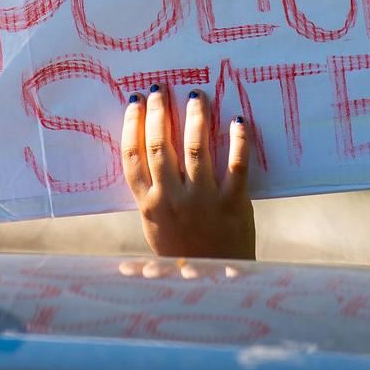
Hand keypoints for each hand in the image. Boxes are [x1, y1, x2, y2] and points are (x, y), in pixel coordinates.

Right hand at [122, 85, 255, 259]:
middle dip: (159, 112)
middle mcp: (173, 199)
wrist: (214, 280)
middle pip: (160, 146)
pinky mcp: (233, 203)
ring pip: (196, 148)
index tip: (135, 102)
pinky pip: (237, 165)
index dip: (131, 125)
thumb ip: (149, 193)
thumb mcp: (154, 225)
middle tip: (161, 89)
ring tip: (196, 96)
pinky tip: (238, 120)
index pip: (132, 156)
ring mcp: (203, 200)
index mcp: (149, 205)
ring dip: (195, 117)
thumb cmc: (181, 250)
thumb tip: (142, 149)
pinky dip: (238, 140)